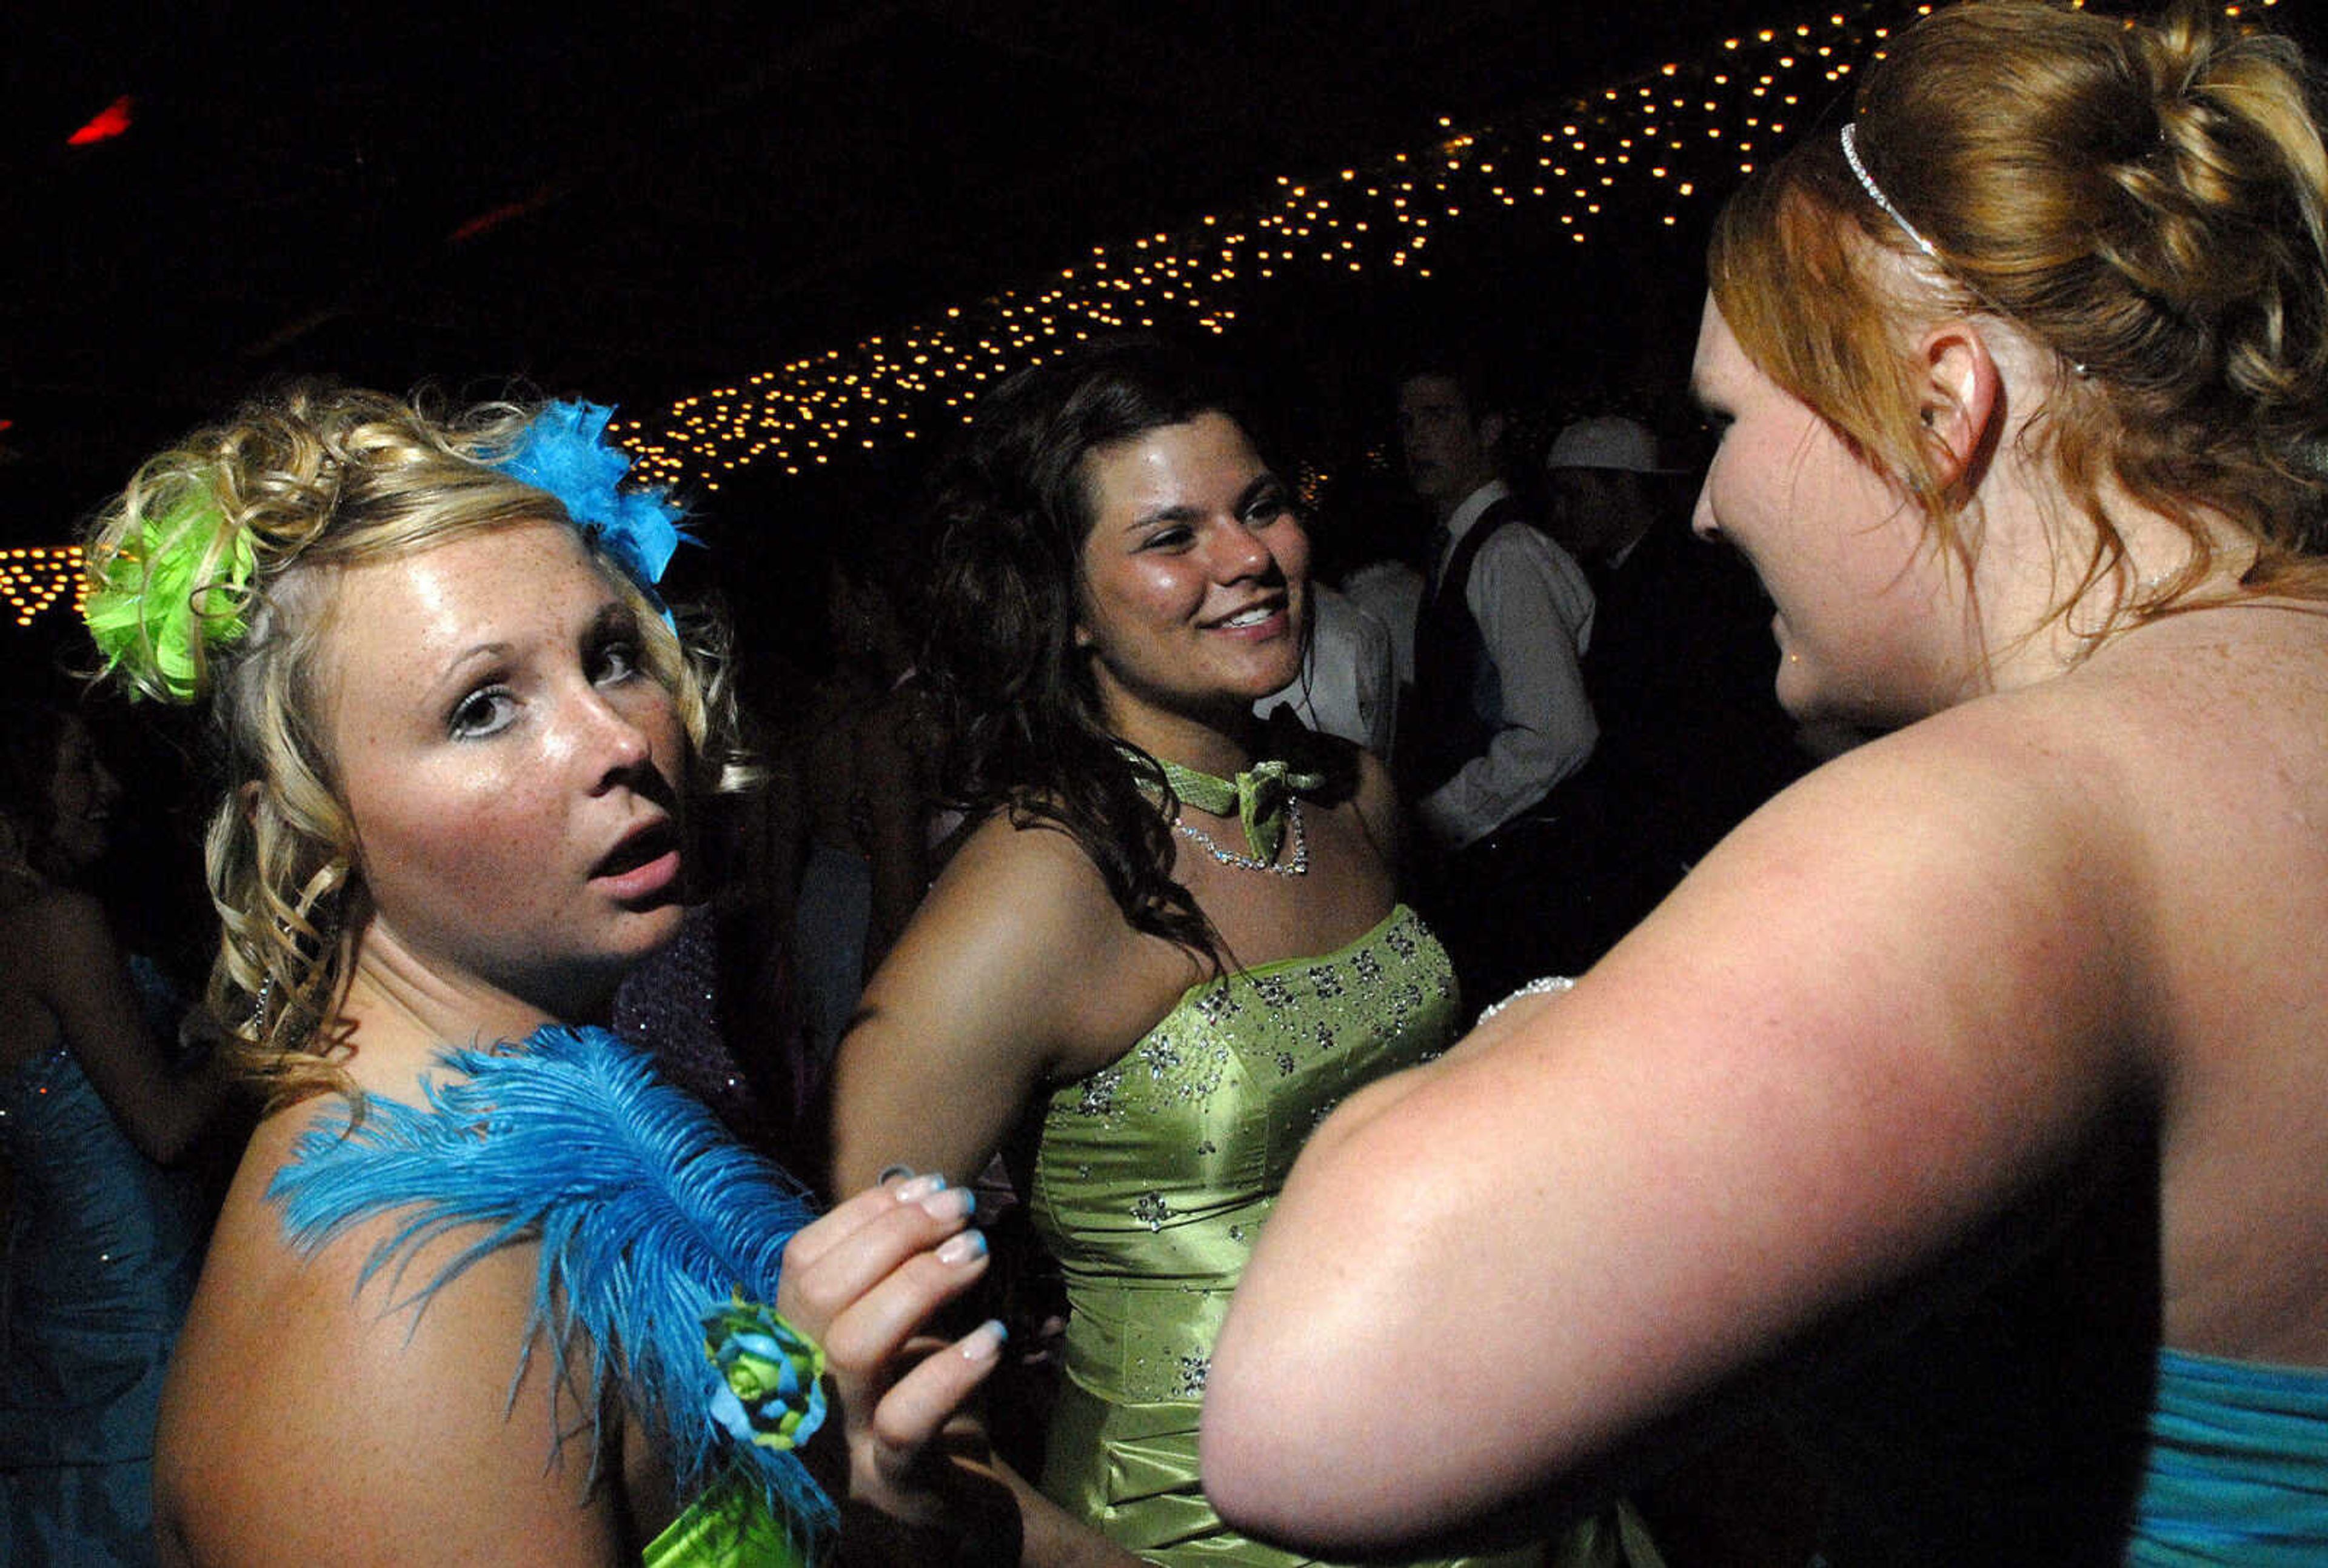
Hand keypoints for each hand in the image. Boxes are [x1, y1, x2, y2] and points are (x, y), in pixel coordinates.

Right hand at [779, 1174, 1011, 1548]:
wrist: (958, 1504)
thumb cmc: (926, 1399)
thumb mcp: (907, 1325)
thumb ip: (902, 1267)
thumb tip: (921, 1185)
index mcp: (799, 1347)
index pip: (801, 1264)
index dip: (863, 1214)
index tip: (929, 1185)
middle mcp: (807, 1392)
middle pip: (819, 1297)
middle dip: (893, 1237)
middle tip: (960, 1211)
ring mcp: (844, 1442)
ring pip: (851, 1350)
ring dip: (918, 1286)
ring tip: (977, 1254)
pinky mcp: (893, 1483)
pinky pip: (904, 1422)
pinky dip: (950, 1371)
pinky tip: (993, 1338)